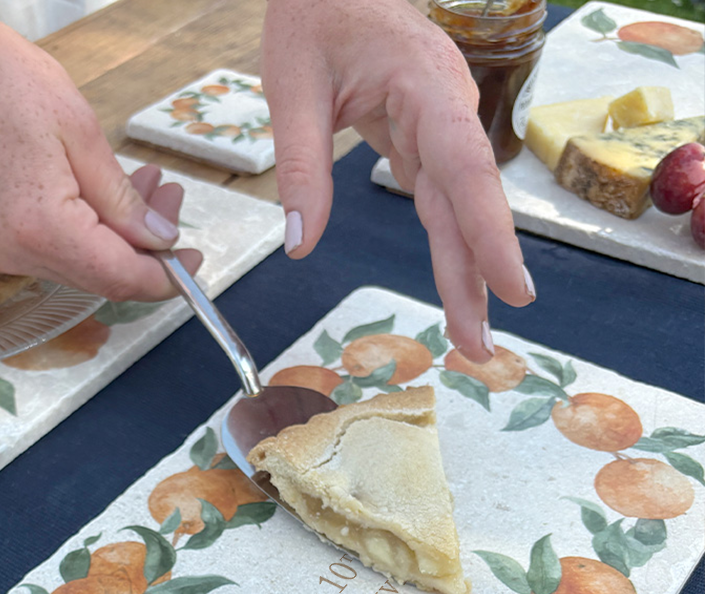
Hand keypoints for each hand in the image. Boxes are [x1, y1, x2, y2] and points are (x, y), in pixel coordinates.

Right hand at [0, 16, 200, 300]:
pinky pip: (57, 255)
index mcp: (39, 226)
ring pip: (83, 267)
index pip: (119, 277)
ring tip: (147, 185)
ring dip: (120, 236)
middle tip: (173, 200)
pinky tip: (106, 197)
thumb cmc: (2, 83)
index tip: (194, 258)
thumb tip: (161, 242)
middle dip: (147, 248)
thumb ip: (124, 201)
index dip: (165, 277)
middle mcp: (14, 253)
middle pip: (103, 277)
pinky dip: (90, 233)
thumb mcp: (82, 133)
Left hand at [261, 0, 534, 361]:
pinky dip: (448, 243)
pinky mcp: (423, 135)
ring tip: (470, 334)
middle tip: (481, 349)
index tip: (513, 289)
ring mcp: (439, 123)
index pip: (464, 169)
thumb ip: (300, 168)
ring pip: (456, 208)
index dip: (489, 234)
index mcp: (424, 86)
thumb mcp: (292, 85)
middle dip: (477, 278)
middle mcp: (445, 108)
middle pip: (466, 205)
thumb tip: (299, 246)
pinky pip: (439, 197)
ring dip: (465, 271)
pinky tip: (457, 284)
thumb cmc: (314, 13)